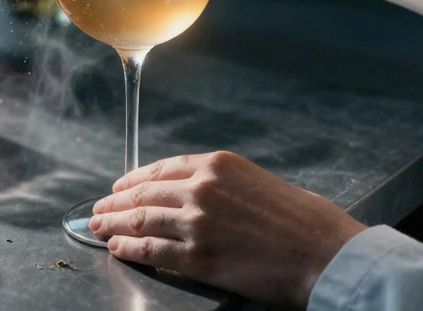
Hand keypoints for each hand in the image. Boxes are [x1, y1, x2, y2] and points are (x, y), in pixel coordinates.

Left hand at [89, 151, 366, 308]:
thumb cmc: (303, 221)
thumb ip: (224, 185)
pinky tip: (117, 248)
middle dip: (116, 202)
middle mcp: (202, 188)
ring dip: (113, 224)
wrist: (323, 253)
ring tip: (99, 227)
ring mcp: (197, 223)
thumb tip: (197, 195)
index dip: (134, 180)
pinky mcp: (198, 257)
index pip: (162, 169)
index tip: (120, 186)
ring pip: (140, 221)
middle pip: (144, 194)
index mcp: (218, 165)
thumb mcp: (260, 182)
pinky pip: (151, 252)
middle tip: (100, 208)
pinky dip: (128, 249)